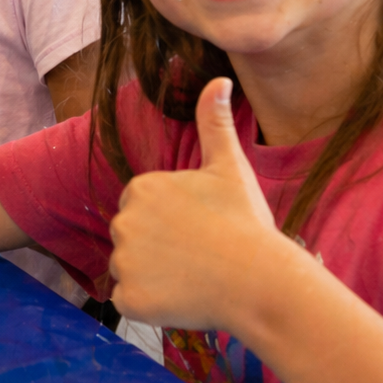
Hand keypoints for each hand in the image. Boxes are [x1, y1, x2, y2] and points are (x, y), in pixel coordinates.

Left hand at [109, 77, 288, 331]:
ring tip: (192, 277)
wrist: (259, 280)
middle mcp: (123, 221)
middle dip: (158, 248)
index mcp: (141, 188)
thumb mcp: (229, 167)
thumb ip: (214, 122)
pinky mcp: (129, 298)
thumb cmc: (245, 223)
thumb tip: (218, 78)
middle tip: (197, 255)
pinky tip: (181, 299)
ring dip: (153, 277)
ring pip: (129, 269)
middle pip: (131, 238)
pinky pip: (129, 300)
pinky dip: (150, 304)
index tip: (198, 230)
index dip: (170, 223)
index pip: (141, 209)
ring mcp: (124, 261)